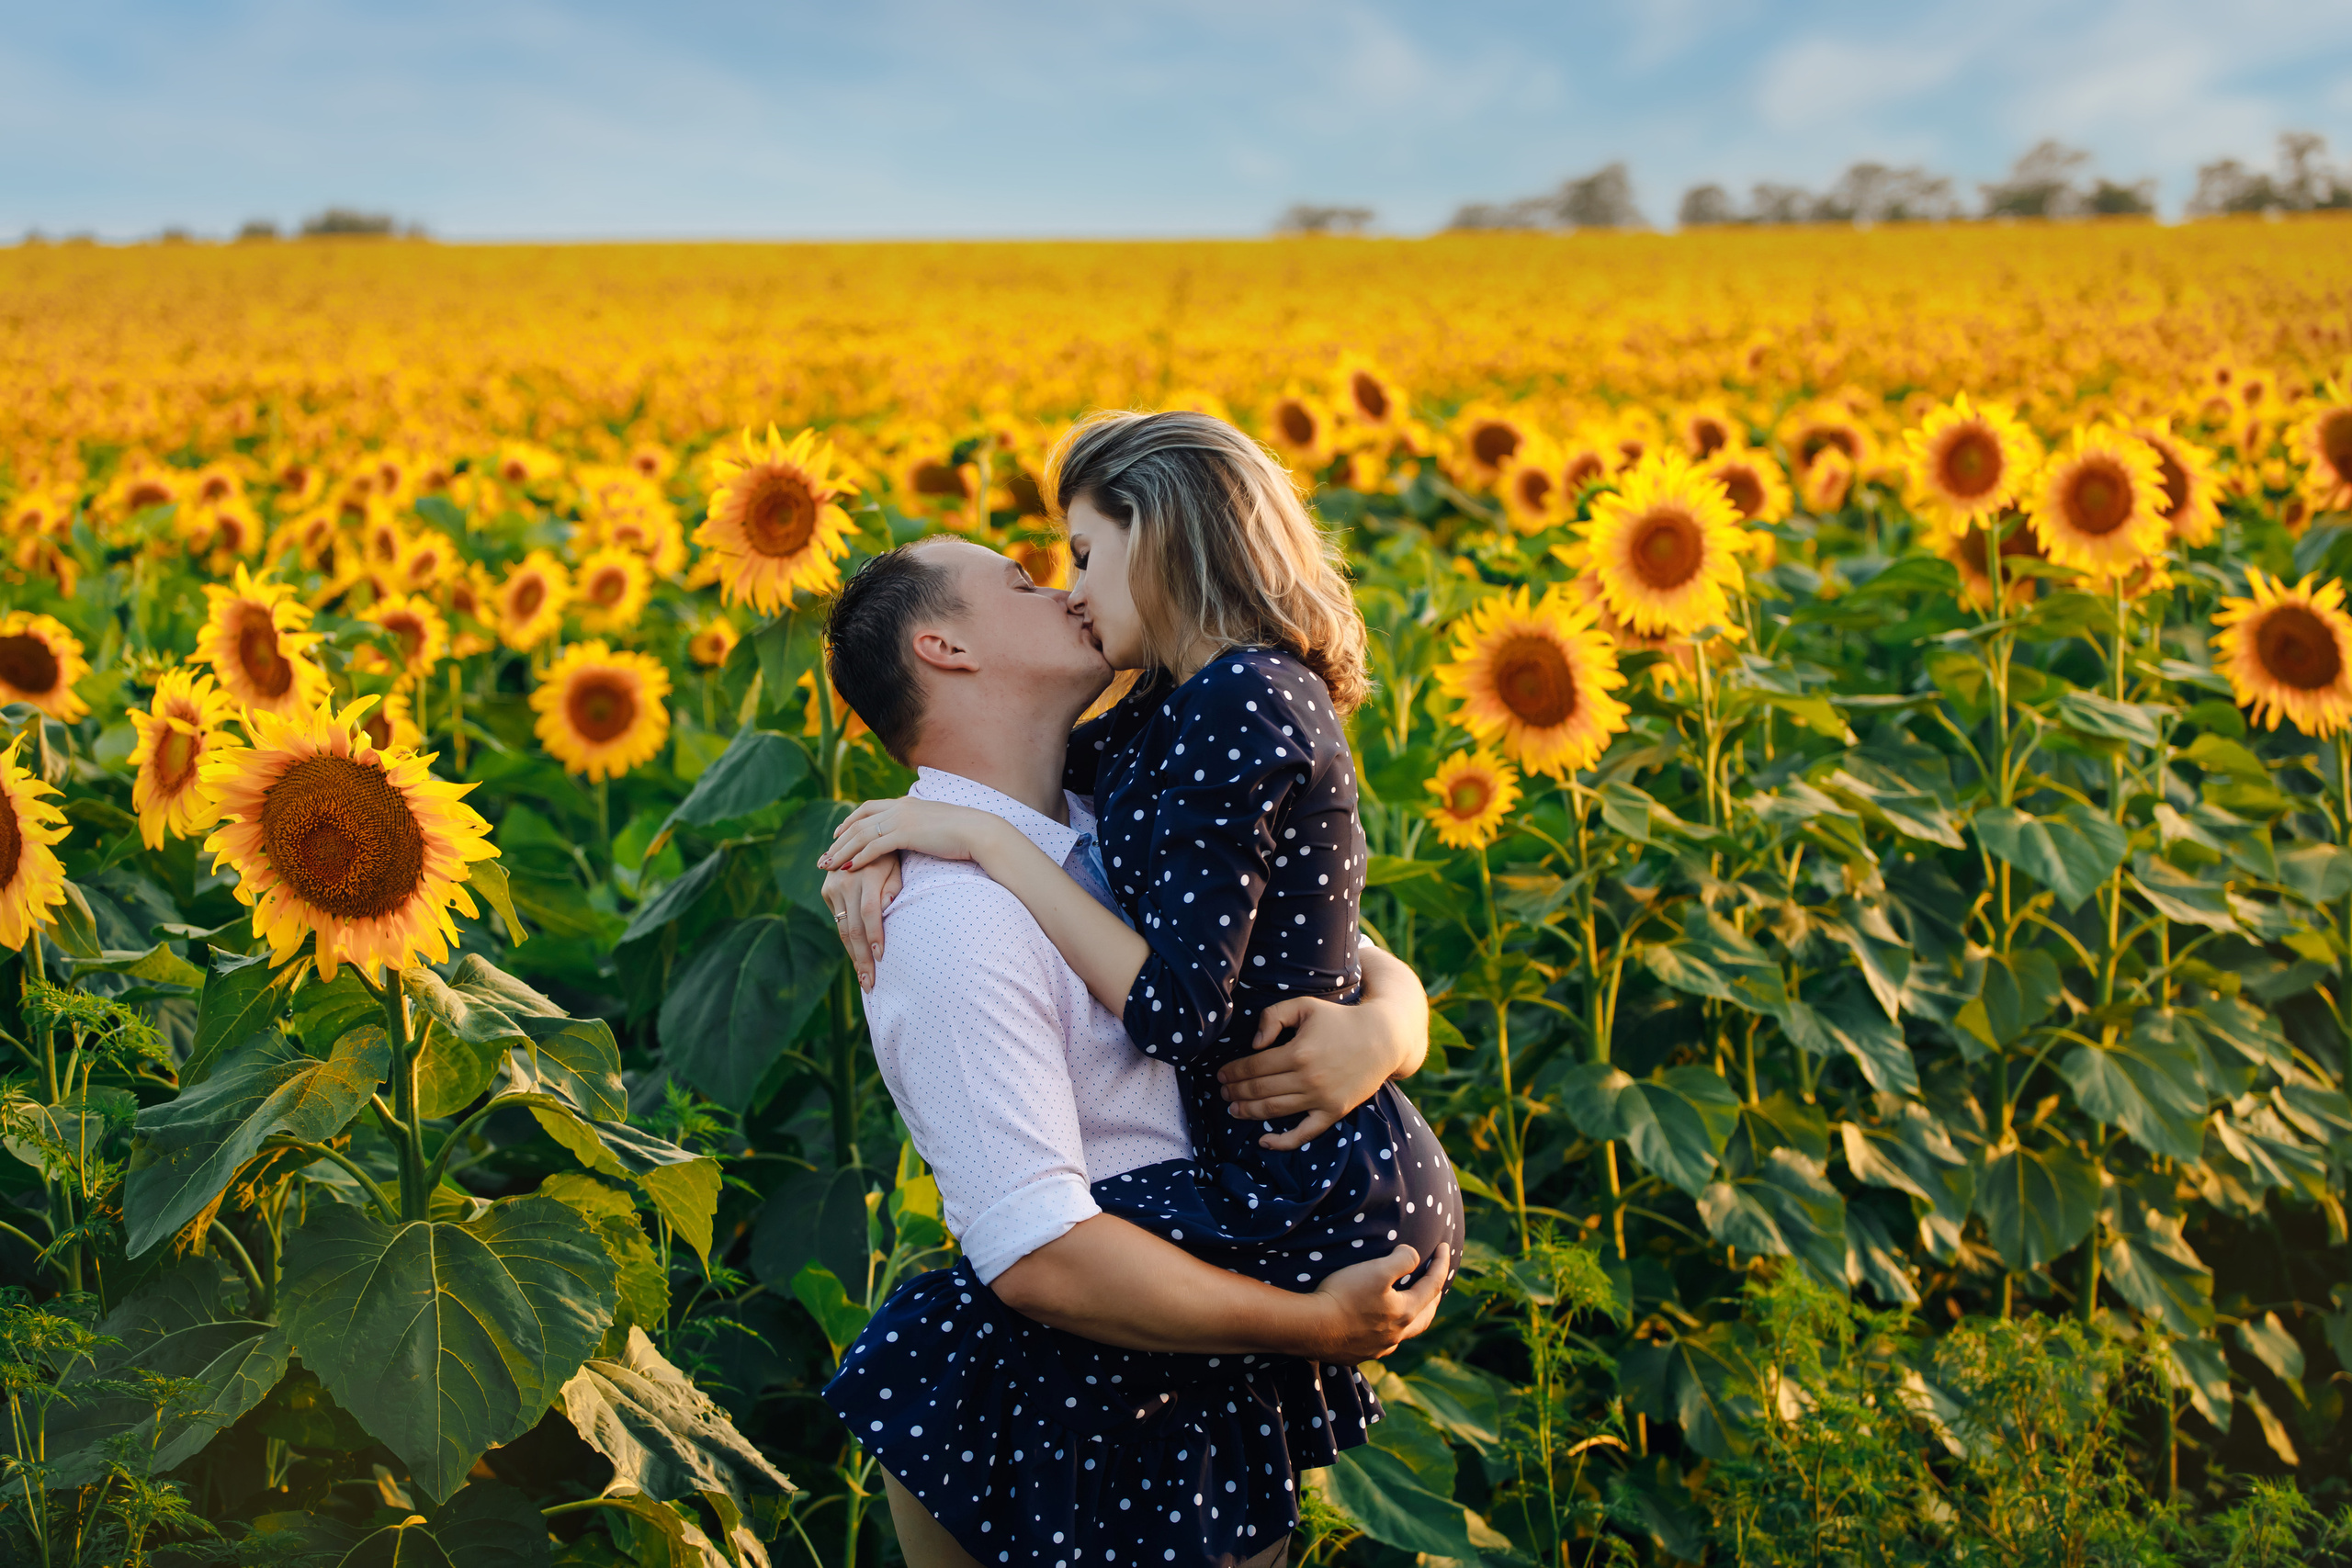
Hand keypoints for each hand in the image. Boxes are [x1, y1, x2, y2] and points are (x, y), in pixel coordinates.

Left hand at [818, 798, 1005, 872]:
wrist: (979, 832)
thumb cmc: (964, 834)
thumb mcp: (936, 827)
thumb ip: (920, 829)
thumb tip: (916, 838)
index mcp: (906, 803)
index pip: (868, 808)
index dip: (849, 820)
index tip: (837, 833)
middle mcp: (900, 807)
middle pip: (858, 822)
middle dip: (838, 840)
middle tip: (823, 857)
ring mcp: (902, 818)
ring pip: (861, 834)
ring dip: (841, 851)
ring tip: (826, 866)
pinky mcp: (906, 833)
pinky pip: (874, 846)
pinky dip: (859, 857)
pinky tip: (847, 868)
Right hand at [820, 856, 900, 988]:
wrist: (864, 837)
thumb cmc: (891, 856)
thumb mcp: (897, 867)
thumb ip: (893, 888)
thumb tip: (886, 910)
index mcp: (867, 874)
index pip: (869, 911)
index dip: (874, 935)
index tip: (882, 957)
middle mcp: (845, 880)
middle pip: (853, 926)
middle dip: (862, 958)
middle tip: (870, 983)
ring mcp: (832, 886)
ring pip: (842, 928)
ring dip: (853, 956)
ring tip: (864, 979)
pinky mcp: (826, 891)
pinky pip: (838, 921)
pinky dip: (848, 942)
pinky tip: (856, 959)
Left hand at [1219, 995, 1404, 1151]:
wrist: (1383, 1037)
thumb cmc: (1339, 1018)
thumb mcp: (1304, 1005)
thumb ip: (1273, 1016)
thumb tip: (1254, 1044)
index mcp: (1298, 1052)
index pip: (1254, 1067)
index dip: (1233, 1072)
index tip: (1220, 1074)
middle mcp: (1308, 1079)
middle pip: (1260, 1090)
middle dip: (1235, 1092)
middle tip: (1222, 1092)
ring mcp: (1322, 1099)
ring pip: (1275, 1111)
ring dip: (1249, 1112)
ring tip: (1233, 1109)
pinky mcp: (1334, 1112)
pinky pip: (1305, 1133)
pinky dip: (1282, 1142)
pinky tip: (1263, 1141)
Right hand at [1307, 1243, 1449, 1360]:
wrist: (1311, 1327)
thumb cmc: (1345, 1295)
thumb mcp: (1377, 1269)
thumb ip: (1403, 1260)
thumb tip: (1413, 1256)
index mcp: (1405, 1313)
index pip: (1433, 1286)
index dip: (1441, 1264)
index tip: (1445, 1248)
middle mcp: (1397, 1335)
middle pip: (1425, 1316)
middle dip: (1434, 1296)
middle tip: (1435, 1280)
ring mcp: (1378, 1348)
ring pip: (1405, 1332)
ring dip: (1413, 1316)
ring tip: (1411, 1306)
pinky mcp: (1359, 1354)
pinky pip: (1384, 1342)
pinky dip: (1390, 1329)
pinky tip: (1380, 1325)